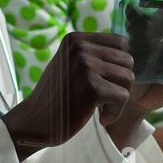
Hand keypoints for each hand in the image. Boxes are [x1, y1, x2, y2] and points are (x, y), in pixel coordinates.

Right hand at [2, 33, 134, 159]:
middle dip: (120, 82)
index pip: (121, 42)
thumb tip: (129, 49)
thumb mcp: (70, 64)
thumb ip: (93, 53)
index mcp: (76, 39)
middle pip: (128, 61)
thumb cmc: (57, 96)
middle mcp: (80, 48)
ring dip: (118, 98)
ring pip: (128, 78)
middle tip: (103, 97)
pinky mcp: (92, 89)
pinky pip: (123, 97)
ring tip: (99, 107)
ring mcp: (85, 67)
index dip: (119, 65)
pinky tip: (101, 118)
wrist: (33, 123)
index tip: (105, 81)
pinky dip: (115, 112)